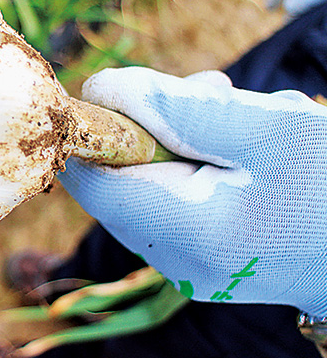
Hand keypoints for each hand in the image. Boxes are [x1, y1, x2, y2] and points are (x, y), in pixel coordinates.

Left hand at [59, 67, 326, 315]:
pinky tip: (250, 151)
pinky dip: (202, 167)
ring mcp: (192, 269)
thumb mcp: (267, 128)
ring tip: (246, 119)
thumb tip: (102, 88)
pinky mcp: (209, 263)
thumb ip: (176, 107)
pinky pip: (179, 203)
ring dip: (184, 140)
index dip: (96, 128)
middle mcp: (176, 262)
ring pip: (151, 186)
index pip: (90, 177)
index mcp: (184, 233)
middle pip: (121, 178)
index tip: (130, 89)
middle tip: (213, 92)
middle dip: (155, 125)